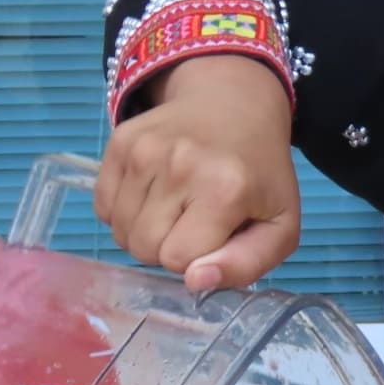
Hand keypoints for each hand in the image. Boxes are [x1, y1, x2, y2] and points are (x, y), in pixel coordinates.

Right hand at [95, 55, 298, 289]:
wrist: (235, 104)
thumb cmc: (261, 175)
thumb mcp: (280, 227)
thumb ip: (246, 264)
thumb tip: (195, 280)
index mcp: (224, 189)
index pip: (178, 260)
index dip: (197, 257)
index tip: (217, 234)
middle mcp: (178, 164)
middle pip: (144, 249)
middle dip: (168, 248)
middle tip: (196, 222)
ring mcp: (143, 149)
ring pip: (120, 232)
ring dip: (145, 232)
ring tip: (176, 208)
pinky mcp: (120, 141)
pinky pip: (103, 207)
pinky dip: (125, 212)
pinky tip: (154, 193)